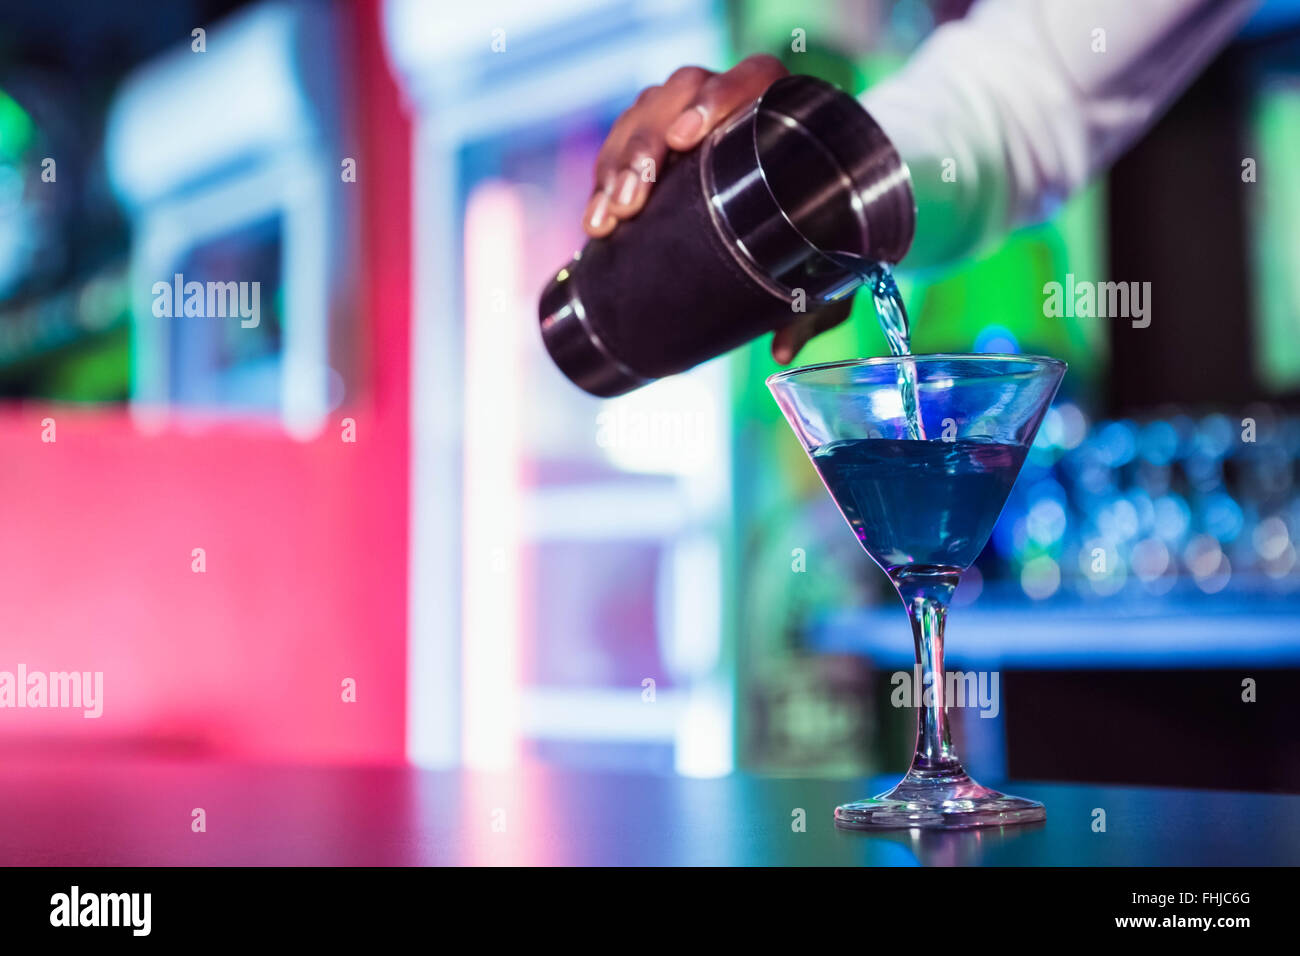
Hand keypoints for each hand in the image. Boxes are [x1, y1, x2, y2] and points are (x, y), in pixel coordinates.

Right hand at [581, 55, 849, 365]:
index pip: (749, 77)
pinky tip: (596, 221)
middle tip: (631, 200)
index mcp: (783, 109)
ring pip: (640, 119)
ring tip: (606, 219)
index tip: (685, 139)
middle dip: (642, 147)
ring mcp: (687, 117)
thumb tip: (780, 349)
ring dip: (615, 168)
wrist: (812, 205)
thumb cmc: (827, 226)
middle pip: (676, 97)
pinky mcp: (657, 144)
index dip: (714, 99)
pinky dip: (604, 184)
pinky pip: (620, 148)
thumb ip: (814, 305)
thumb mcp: (827, 264)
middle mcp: (729, 102)